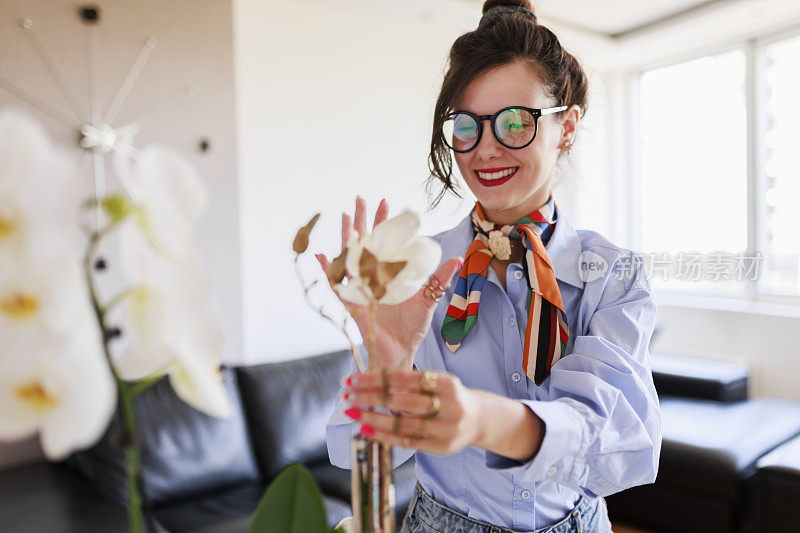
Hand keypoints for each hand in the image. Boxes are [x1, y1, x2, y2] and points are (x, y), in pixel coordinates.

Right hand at [316, 196, 462, 369]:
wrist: (399, 351)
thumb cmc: (411, 327)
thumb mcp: (429, 299)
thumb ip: (439, 279)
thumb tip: (457, 258)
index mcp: (389, 272)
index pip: (385, 241)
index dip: (384, 222)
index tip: (385, 202)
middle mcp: (372, 276)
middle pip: (364, 242)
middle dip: (362, 220)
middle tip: (359, 198)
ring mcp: (360, 288)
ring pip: (349, 257)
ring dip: (346, 238)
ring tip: (344, 218)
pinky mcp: (351, 303)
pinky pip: (335, 284)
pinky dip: (328, 270)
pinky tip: (322, 255)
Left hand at [342, 368, 482, 454]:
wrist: (479, 420)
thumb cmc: (449, 397)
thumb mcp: (437, 383)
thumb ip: (409, 383)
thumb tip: (368, 381)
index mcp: (447, 383)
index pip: (406, 379)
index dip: (377, 379)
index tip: (354, 379)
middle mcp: (449, 406)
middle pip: (404, 402)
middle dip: (372, 398)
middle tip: (349, 396)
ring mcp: (446, 428)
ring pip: (404, 424)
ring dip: (374, 418)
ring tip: (352, 413)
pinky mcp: (441, 447)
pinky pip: (408, 442)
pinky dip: (385, 436)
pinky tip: (367, 431)